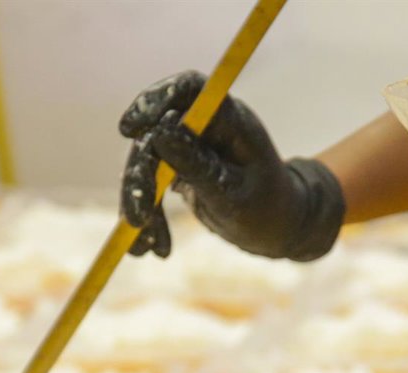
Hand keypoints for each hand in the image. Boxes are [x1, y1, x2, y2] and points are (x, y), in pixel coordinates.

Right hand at [118, 71, 344, 260]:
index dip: (154, 100)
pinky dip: (149, 218)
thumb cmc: (267, 210)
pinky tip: (152, 248)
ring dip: (140, 204)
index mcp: (230, 120)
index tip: (130, 130)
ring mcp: (190, 146)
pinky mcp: (178, 168)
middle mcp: (206, 126)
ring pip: (147, 163)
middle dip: (141, 177)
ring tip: (147, 249)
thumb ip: (199, 165)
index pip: (187, 89)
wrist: (277, 229)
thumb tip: (159, 133)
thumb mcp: (233, 195)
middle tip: (137, 219)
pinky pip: (151, 186)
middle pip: (156, 133)